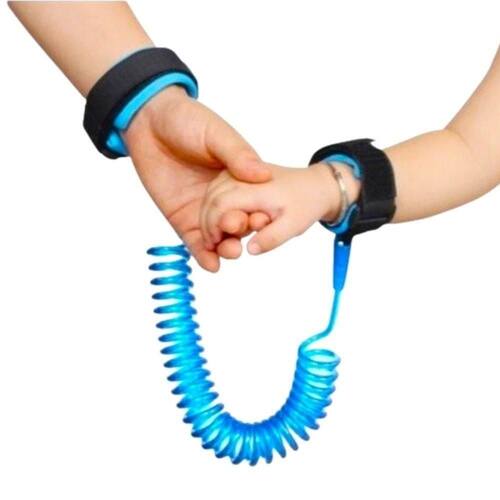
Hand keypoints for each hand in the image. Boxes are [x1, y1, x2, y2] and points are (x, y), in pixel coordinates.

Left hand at [123, 85, 270, 271]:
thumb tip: (263, 174)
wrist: (147, 121)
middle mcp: (224, 198)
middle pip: (238, 223)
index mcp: (238, 177)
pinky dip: (204, 255)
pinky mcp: (182, 219)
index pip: (254, 202)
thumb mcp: (217, 134)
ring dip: (226, 248)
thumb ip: (238, 154)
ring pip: (219, 236)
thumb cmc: (186, 119)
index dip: (259, 212)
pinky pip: (195, 242)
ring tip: (230, 252)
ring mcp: (203, 210)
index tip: (263, 220)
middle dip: (242, 232)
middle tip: (240, 234)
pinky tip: (212, 265)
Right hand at [200, 162, 356, 254]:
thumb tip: (250, 250)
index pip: (220, 206)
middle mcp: (242, 176)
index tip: (214, 246)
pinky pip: (216, 191)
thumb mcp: (294, 225)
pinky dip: (213, 208)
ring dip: (207, 216)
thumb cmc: (305, 204)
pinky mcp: (235, 176)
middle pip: (211, 200)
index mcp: (255, 186)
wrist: (314, 186)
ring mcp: (237, 173)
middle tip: (212, 246)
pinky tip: (219, 226)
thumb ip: (272, 238)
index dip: (213, 228)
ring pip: (210, 194)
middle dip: (207, 225)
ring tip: (215, 238)